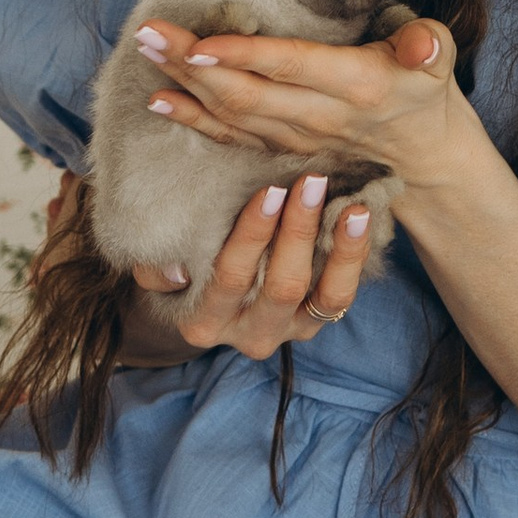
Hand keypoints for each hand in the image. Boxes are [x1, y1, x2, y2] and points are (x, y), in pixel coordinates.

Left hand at [129, 13, 465, 191]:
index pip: (291, 67)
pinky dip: (192, 119)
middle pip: (246, 93)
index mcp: (356, 86)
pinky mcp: (281, 148)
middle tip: (148, 32)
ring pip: (231, 114)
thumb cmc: (425, 87)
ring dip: (183, 83)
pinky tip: (159, 100)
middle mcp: (320, 116)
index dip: (244, 57)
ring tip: (146, 49)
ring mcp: (297, 138)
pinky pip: (231, 136)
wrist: (423, 154)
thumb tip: (425, 45)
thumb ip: (428, 46)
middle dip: (191, 64)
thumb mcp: (439, 59)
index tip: (198, 43)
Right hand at [134, 167, 378, 363]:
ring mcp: (287, 332)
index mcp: (204, 322)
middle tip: (312, 182)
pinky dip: (355, 258)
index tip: (270, 190)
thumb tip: (175, 268)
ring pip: (323, 297)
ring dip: (341, 249)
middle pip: (281, 286)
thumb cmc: (180, 269)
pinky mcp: (315, 322)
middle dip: (299, 231)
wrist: (200, 301)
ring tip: (353, 206)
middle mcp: (249, 335)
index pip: (230, 277)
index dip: (252, 234)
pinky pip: (342, 296)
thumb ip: (155, 267)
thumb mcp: (155, 268)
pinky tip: (362, 219)